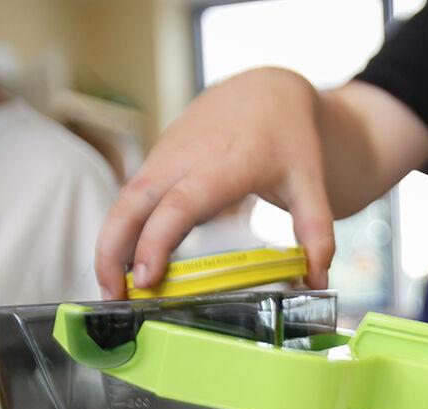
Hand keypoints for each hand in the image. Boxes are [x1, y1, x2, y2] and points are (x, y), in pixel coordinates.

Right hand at [96, 68, 335, 298]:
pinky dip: (121, 228)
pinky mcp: (158, 158)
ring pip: (124, 200)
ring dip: (110, 244)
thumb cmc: (289, 137)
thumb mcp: (311, 185)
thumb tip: (317, 282)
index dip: (157, 242)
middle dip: (113, 252)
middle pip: (133, 204)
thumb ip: (317, 235)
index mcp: (225, 165)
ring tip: (113, 290)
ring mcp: (166, 155)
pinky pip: (131, 196)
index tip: (146, 280)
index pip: (180, 206)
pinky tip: (127, 264)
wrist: (268, 90)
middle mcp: (186, 157)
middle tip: (112, 298)